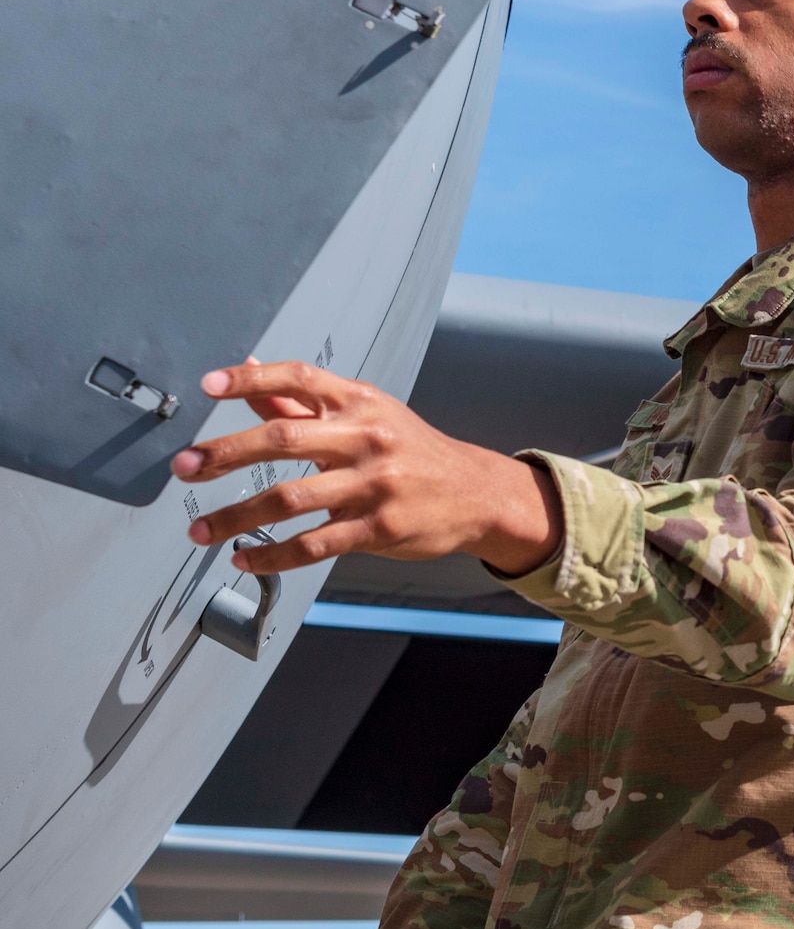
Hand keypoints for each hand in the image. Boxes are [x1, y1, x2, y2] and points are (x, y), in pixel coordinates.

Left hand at [169, 359, 561, 577]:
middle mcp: (366, 438)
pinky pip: (314, 544)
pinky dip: (272, 554)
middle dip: (225, 453)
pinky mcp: (378, 529)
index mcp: (360, 402)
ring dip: (235, 517)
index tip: (208, 386)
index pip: (299, 378)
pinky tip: (245, 558)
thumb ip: (305, 399)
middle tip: (184, 467)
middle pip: (283, 438)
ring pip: (289, 499)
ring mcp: (373, 485)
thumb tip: (251, 370)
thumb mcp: (366, 414)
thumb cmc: (410, 449)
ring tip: (199, 530)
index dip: (251, 378)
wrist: (474, 492)